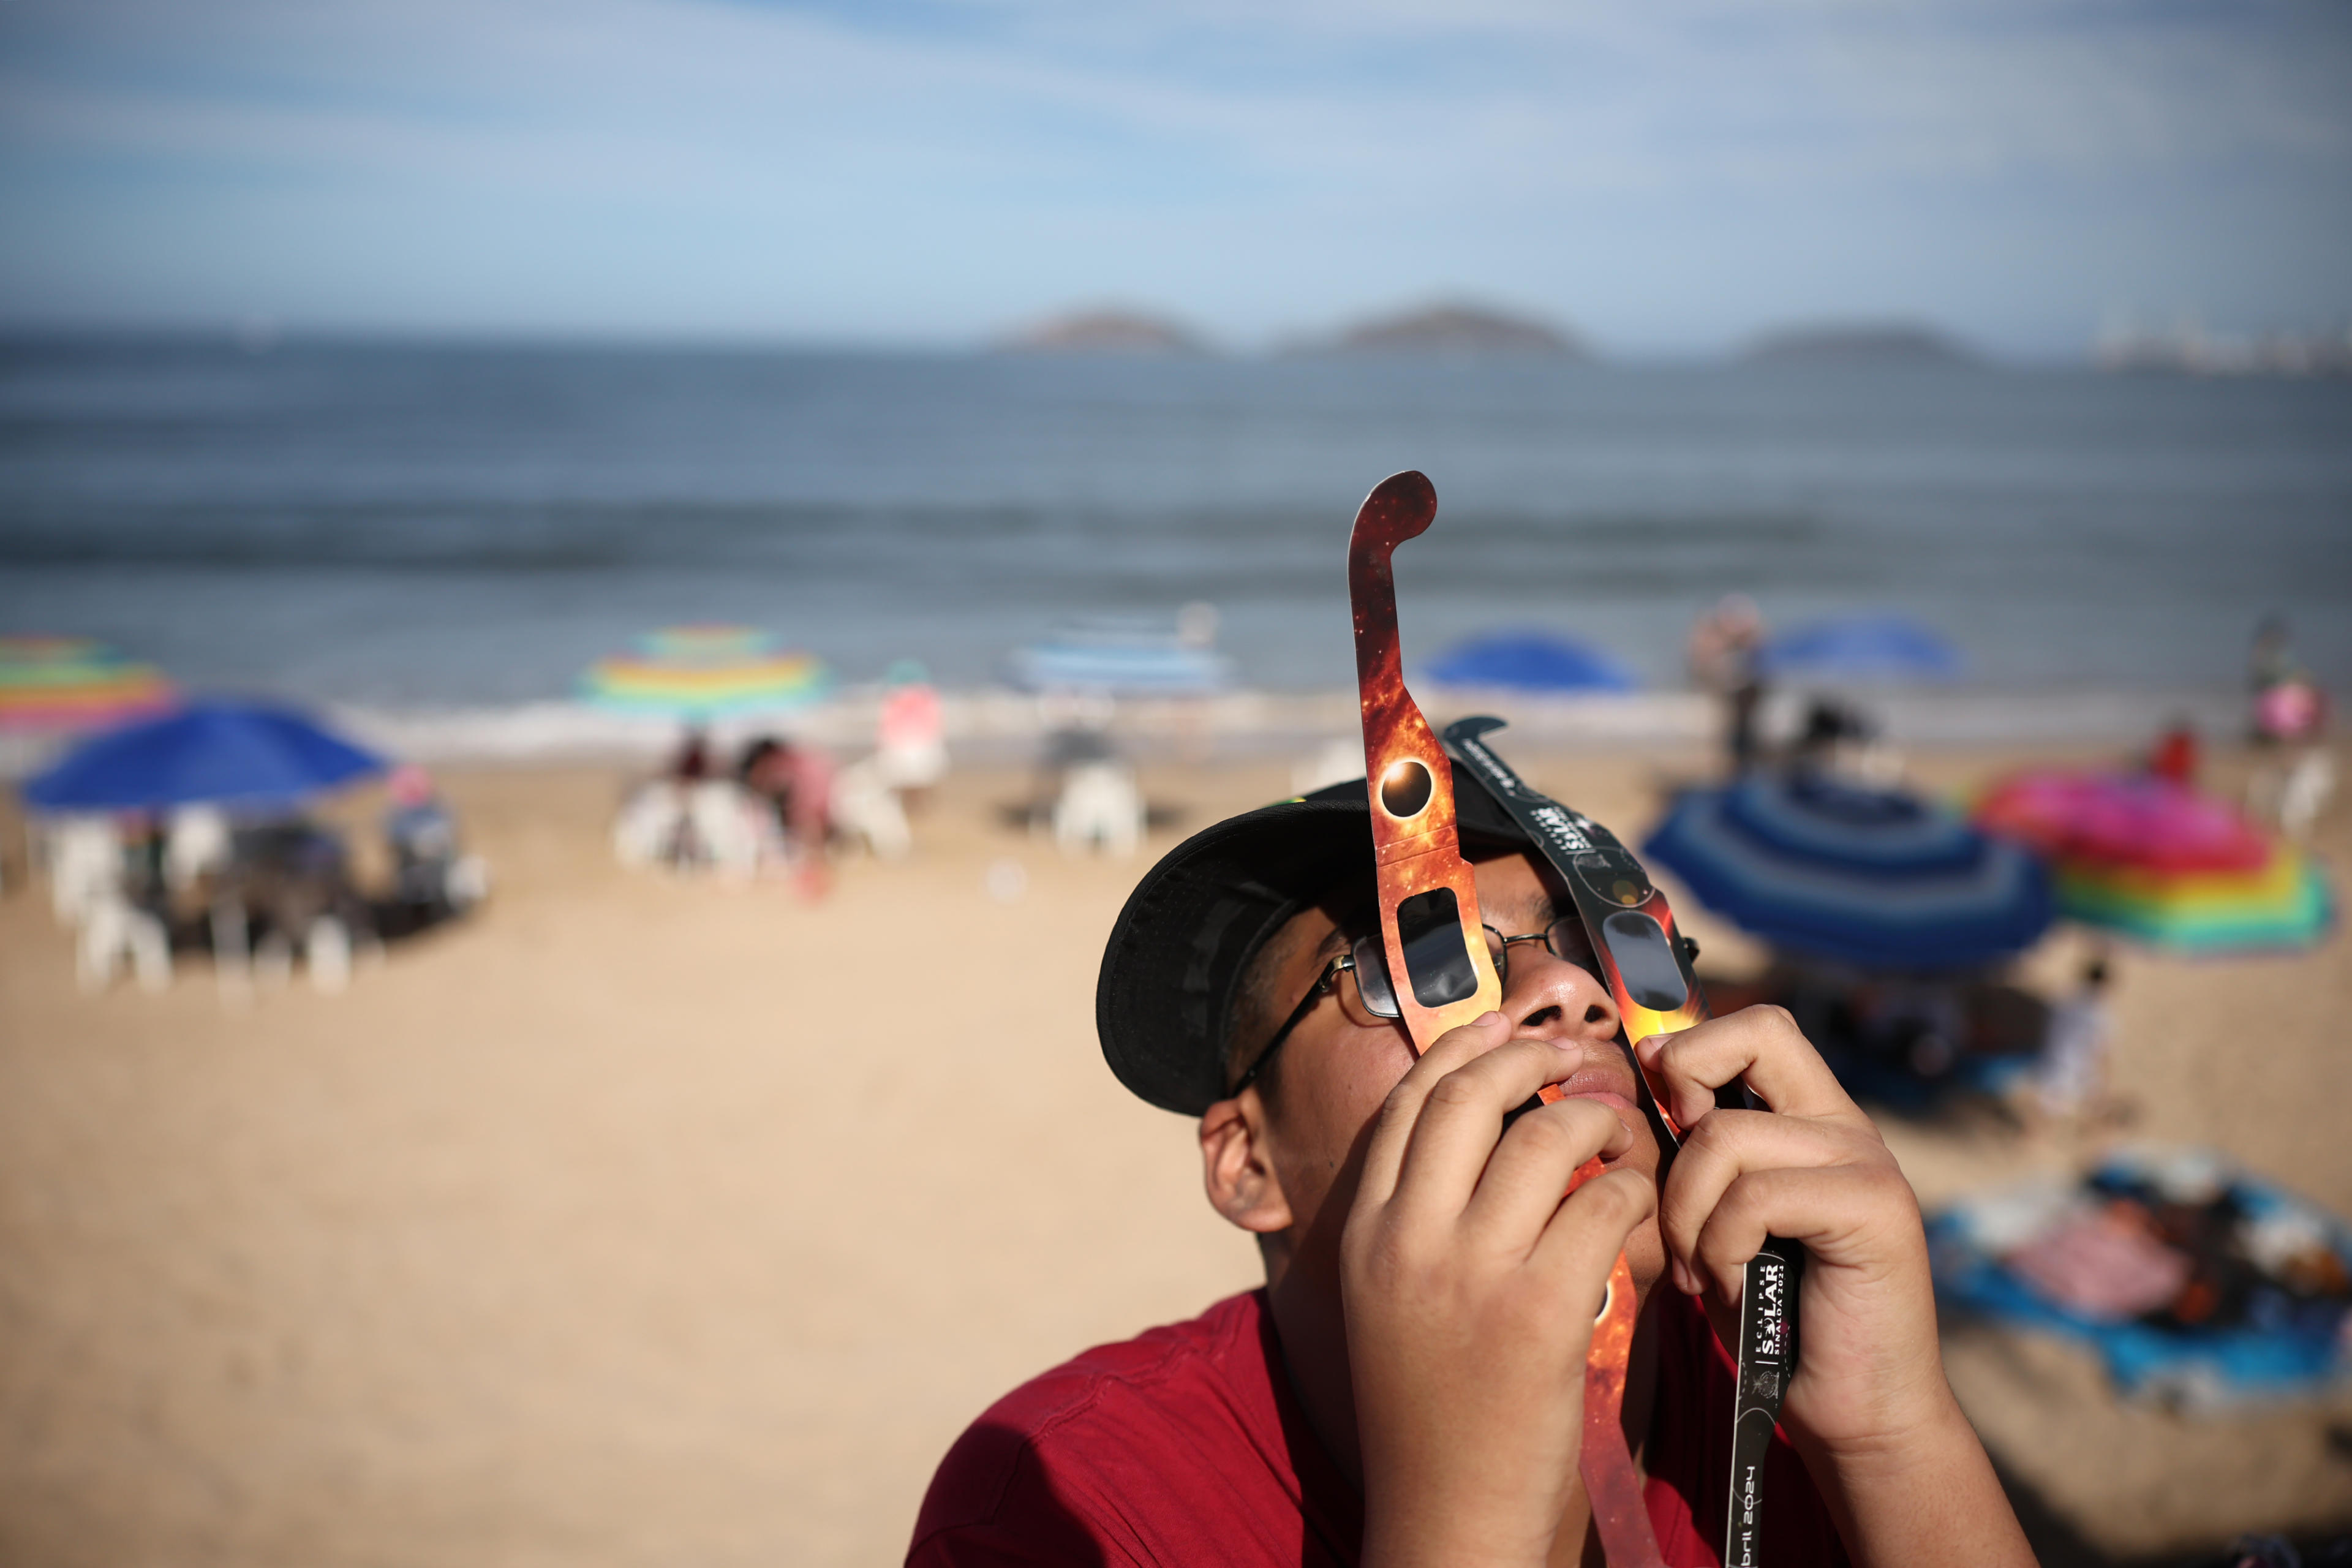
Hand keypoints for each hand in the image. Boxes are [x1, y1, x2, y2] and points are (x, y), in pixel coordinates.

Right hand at [1342, 1012, 1654, 1567]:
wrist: (1448, 1519)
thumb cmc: (1433, 1413)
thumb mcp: (1392, 1300)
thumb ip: (1421, 1221)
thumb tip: (1487, 1134)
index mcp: (1363, 1232)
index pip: (1405, 1104)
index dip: (1459, 1049)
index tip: (1503, 1026)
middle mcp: (1405, 1239)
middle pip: (1466, 1098)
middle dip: (1527, 1060)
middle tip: (1571, 1062)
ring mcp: (1469, 1273)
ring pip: (1543, 1138)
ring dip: (1595, 1122)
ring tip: (1619, 1137)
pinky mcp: (1539, 1313)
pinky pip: (1600, 1206)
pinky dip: (1632, 1190)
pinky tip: (1640, 1205)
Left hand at [1638, 1006, 2034, 1566]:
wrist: (1851, 1410)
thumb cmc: (1769, 1316)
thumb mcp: (1714, 1217)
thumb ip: (1691, 1152)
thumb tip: (1634, 1076)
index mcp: (1809, 1118)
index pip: (1755, 1026)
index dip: (1692, 1050)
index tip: (1663, 1112)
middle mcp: (1845, 1125)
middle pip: (1757, 1035)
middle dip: (1687, 1091)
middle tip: (1679, 1184)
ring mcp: (1866, 1162)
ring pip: (1727, 1136)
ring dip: (1686, 1211)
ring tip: (1703, 1269)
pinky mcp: (1875, 1209)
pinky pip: (1756, 1195)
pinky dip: (1721, 1246)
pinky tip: (1734, 1289)